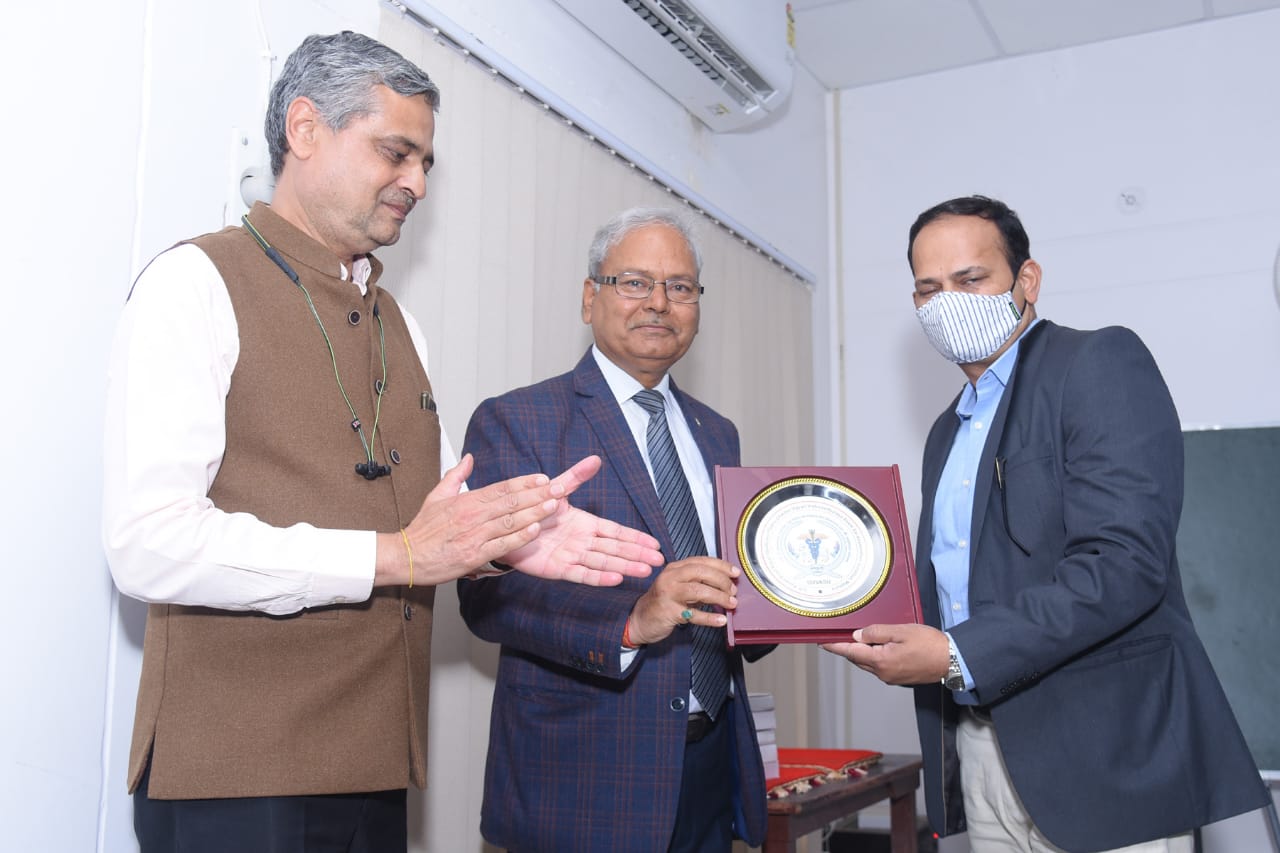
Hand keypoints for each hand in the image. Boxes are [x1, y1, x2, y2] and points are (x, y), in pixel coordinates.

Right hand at [376, 453, 575, 586]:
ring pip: (510, 521)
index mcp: (466, 501)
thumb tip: (468, 458)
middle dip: (537, 495)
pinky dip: (519, 538)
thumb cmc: (422, 530)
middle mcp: (472, 516)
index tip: (543, 479)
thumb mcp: (436, 495)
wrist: (406, 556)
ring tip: (553, 505)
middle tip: (558, 489)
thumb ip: (456, 476)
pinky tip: (534, 530)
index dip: (524, 482)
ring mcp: (474, 535)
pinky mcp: (473, 555)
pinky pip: (501, 545)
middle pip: (510, 501)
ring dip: (534, 513)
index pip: (501, 487)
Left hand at [502, 457, 661, 585]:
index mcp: (585, 524)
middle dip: (637, 554)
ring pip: (604, 562)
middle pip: (616, 549)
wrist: (506, 526)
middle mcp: (582, 542)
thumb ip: (576, 477)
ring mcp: (572, 556)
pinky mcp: (558, 569)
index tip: (655, 544)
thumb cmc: (532, 510)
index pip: (616, 532)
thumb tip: (595, 459)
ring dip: (625, 566)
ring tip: (645, 570)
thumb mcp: (556, 490)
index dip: (636, 537)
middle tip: (659, 561)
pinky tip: (617, 579)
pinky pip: (582, 574)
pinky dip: (599, 577)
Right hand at [626, 557, 739, 645]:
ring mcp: (668, 594)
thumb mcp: (681, 588)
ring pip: (698, 591)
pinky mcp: (668, 612)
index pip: (701, 561)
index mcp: (675, 568)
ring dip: (718, 597)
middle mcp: (670, 577)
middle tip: (733, 591)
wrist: (640, 619)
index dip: (721, 565)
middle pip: (700, 572)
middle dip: (721, 580)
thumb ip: (700, 584)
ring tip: (730, 604)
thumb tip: (726, 584)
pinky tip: (721, 620)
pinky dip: (710, 617)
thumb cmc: (664, 603)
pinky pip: (693, 614)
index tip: (735, 572)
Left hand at [821, 623, 949, 685]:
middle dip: (849, 647)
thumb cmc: (930, 644)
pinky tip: (880, 646)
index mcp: (881, 660)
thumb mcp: (900, 631)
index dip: (835, 646)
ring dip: (863, 652)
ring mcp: (891, 677)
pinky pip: (879, 666)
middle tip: (840, 636)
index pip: (851, 651)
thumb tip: (858, 635)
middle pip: (858, 658)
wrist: (951, 660)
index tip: (823, 642)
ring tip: (862, 638)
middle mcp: (883, 672)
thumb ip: (876, 632)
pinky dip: (875, 656)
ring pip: (869, 663)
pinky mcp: (898, 678)